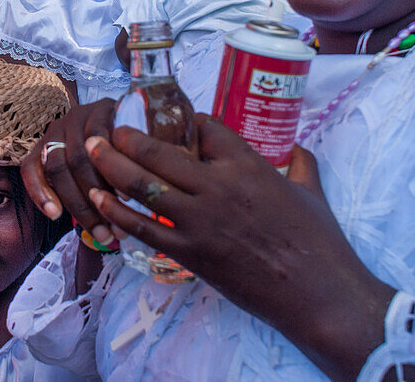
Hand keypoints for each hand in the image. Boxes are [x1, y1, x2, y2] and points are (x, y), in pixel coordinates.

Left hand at [21, 99, 117, 248]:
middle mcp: (58, 127)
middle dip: (80, 206)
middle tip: (102, 233)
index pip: (31, 167)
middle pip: (58, 168)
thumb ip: (83, 193)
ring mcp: (79, 116)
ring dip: (96, 193)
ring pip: (78, 158)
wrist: (140, 119)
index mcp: (47, 143)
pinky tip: (123, 194)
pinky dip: (111, 171)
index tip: (54, 216)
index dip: (39, 193)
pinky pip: (101, 141)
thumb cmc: (113, 156)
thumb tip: (93, 235)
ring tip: (115, 220)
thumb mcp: (89, 172)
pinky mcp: (102, 109)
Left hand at [85, 114, 393, 379]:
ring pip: (144, 184)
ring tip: (93, 149)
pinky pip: (145, 228)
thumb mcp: (312, 190)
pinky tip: (98, 200)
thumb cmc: (320, 243)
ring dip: (113, 164)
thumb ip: (299, 163)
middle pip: (161, 151)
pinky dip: (118, 211)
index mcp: (248, 165)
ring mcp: (200, 220)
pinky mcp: (190, 253)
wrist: (319, 294)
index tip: (174, 120)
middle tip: (110, 127)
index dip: (186, 121)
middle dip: (130, 136)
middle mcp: (218, 186)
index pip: (205, 128)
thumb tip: (293, 147)